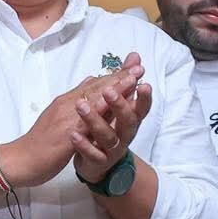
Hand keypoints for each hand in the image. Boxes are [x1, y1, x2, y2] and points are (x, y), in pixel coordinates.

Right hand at [4, 57, 147, 187]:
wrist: (21, 160)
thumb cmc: (40, 141)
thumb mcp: (57, 116)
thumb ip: (74, 100)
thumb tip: (89, 81)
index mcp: (67, 102)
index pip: (94, 85)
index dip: (115, 76)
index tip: (134, 66)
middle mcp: (67, 106)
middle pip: (97, 88)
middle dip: (120, 77)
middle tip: (139, 66)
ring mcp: (66, 119)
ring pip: (93, 101)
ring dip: (114, 89)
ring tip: (132, 80)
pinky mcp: (65, 135)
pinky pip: (85, 122)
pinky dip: (99, 113)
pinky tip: (112, 107)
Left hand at [71, 54, 152, 184]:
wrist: (95, 162)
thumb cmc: (108, 127)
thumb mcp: (116, 104)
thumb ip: (124, 81)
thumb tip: (135, 57)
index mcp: (130, 120)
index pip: (142, 108)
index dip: (144, 97)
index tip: (143, 83)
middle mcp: (125, 134)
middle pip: (128, 121)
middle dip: (120, 105)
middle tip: (109, 91)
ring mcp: (112, 149)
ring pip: (107, 136)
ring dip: (95, 120)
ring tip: (80, 106)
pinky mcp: (98, 162)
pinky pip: (92, 154)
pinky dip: (83, 144)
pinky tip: (73, 133)